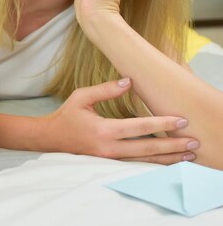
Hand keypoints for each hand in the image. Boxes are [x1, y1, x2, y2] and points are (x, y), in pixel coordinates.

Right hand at [40, 78, 198, 164]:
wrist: (51, 138)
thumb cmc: (67, 115)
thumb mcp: (81, 97)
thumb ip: (106, 89)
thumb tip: (129, 81)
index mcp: (103, 130)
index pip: (140, 127)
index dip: (162, 123)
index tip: (181, 120)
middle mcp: (109, 148)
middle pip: (148, 149)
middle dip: (173, 145)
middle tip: (194, 142)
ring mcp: (110, 159)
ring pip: (145, 161)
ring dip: (169, 159)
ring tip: (188, 156)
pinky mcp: (110, 163)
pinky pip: (137, 165)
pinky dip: (155, 164)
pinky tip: (169, 162)